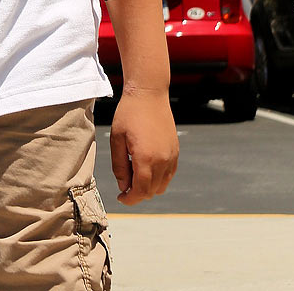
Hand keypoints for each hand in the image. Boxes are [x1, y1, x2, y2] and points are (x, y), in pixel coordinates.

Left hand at [108, 88, 178, 205]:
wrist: (149, 94)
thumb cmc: (129, 113)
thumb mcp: (117, 139)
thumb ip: (119, 165)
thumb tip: (123, 186)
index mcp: (146, 158)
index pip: (140, 191)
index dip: (130, 199)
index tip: (121, 198)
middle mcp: (162, 161)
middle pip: (151, 191)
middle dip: (137, 193)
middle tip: (124, 185)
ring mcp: (171, 157)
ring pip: (161, 185)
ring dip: (148, 187)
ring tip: (134, 173)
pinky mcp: (176, 152)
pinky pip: (169, 175)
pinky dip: (158, 178)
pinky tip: (146, 167)